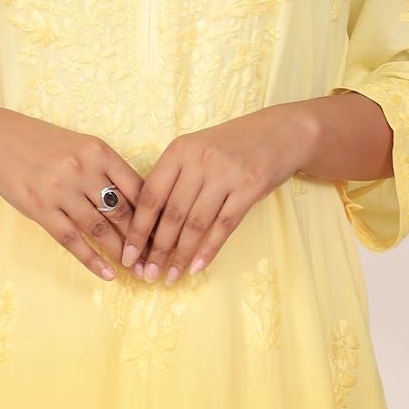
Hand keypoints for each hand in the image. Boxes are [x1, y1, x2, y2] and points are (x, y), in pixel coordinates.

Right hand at [0, 107, 145, 278]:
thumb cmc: (44, 145)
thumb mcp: (81, 147)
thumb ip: (108, 171)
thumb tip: (141, 204)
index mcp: (99, 151)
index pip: (138, 188)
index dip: (155, 215)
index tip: (166, 234)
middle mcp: (82, 170)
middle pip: (122, 212)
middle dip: (142, 240)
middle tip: (157, 260)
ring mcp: (60, 191)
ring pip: (100, 229)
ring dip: (121, 254)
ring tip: (137, 271)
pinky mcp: (40, 209)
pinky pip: (71, 240)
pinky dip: (92, 260)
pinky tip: (108, 274)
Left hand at [120, 105, 313, 278]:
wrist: (280, 132)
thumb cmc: (232, 145)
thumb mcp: (197, 150)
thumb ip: (174, 178)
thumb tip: (148, 224)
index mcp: (179, 150)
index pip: (151, 196)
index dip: (137, 229)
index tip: (128, 254)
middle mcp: (200, 160)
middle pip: (172, 214)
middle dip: (157, 250)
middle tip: (148, 275)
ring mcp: (226, 174)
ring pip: (196, 224)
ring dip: (181, 255)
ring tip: (170, 277)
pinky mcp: (249, 188)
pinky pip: (224, 226)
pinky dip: (209, 250)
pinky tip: (197, 268)